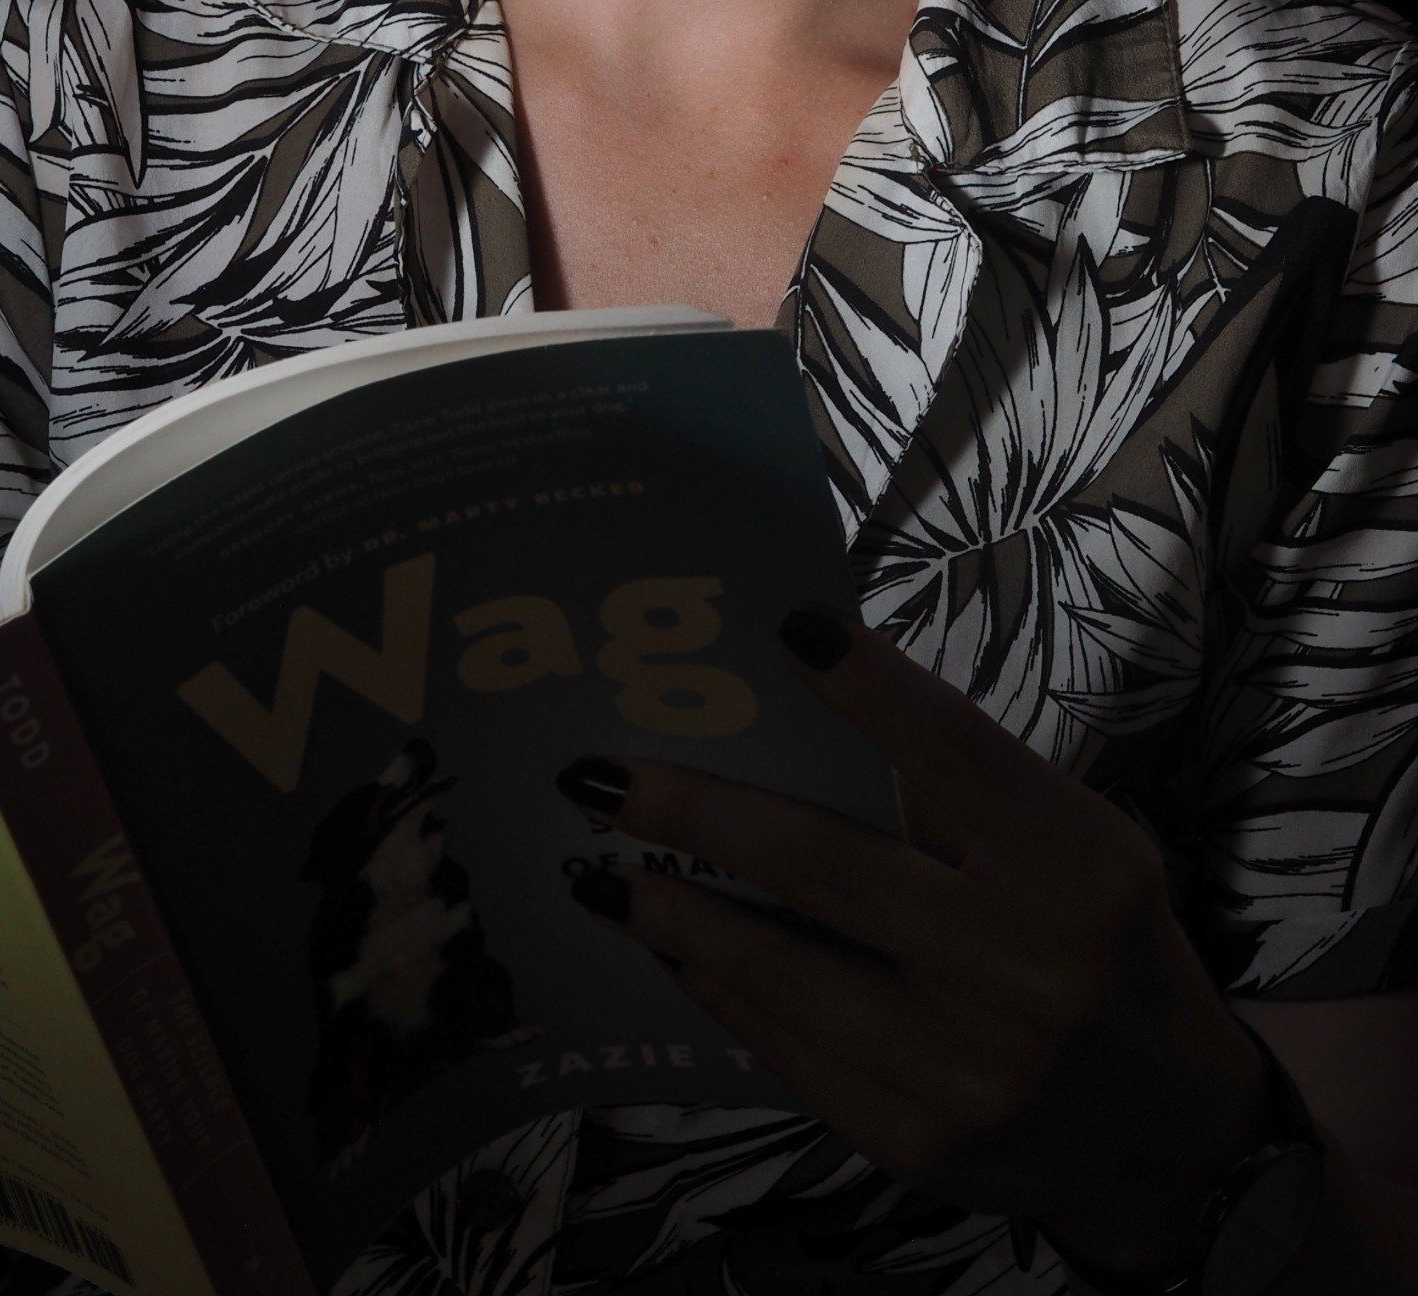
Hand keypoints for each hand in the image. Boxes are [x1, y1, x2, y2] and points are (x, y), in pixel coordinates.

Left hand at [554, 606, 1268, 1276]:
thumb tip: (807, 705)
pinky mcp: (920, 1143)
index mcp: (1076, 867)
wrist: (1167, 1134)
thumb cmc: (1093, 942)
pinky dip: (722, 991)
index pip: (958, 754)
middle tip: (599, 779)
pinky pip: (791, 1052)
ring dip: (677, 917)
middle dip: (699, 818)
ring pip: (785, 972)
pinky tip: (674, 950)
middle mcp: (1028, 966)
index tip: (786, 625)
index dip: (872, 689)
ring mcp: (970, 1068)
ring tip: (600, 873)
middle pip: (831, 868)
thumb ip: (962, 793)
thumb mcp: (1073, 849)